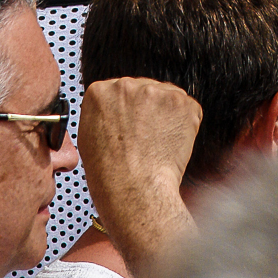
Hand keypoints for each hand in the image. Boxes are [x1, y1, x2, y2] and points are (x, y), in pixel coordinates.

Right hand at [78, 77, 200, 277]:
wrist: (134, 192)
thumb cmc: (110, 175)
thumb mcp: (89, 137)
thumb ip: (103, 114)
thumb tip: (117, 109)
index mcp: (99, 92)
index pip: (119, 92)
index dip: (127, 113)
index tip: (128, 128)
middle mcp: (126, 85)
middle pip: (144, 92)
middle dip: (147, 111)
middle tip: (144, 140)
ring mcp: (156, 91)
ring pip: (166, 99)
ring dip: (166, 117)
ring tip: (157, 144)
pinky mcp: (182, 102)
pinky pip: (187, 110)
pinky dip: (184, 125)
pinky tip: (171, 144)